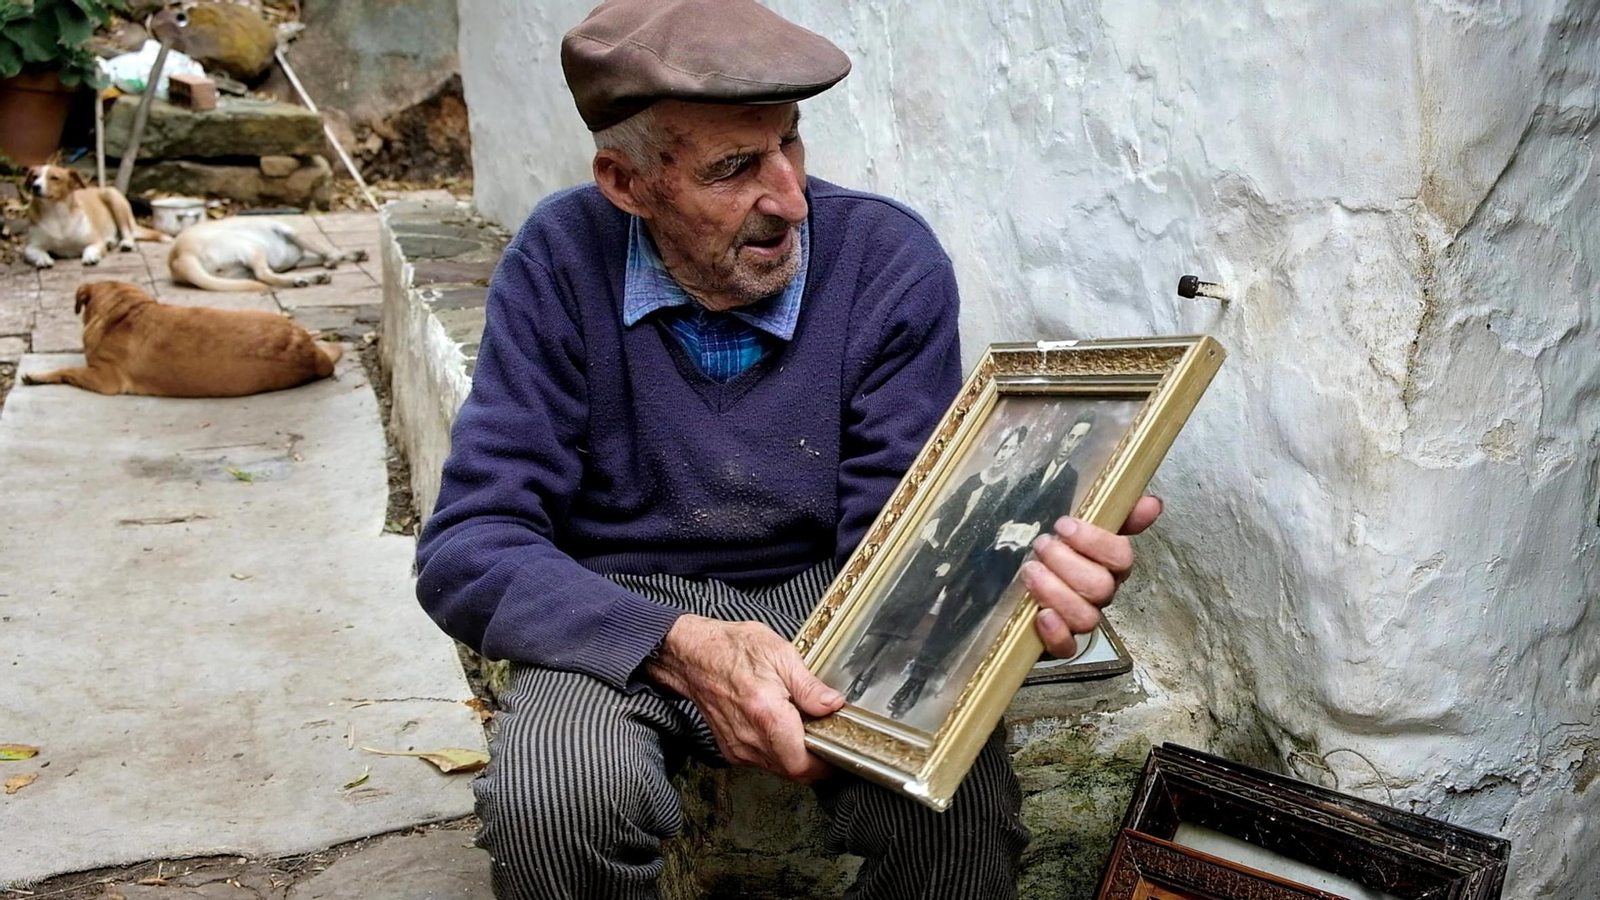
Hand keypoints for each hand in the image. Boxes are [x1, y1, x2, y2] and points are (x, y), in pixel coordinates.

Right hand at [642, 614, 844, 782]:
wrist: (694, 655)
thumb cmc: (732, 649)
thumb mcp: (781, 654)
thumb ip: (809, 686)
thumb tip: (833, 705)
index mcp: (767, 714)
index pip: (802, 764)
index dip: (825, 765)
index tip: (837, 753)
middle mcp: (750, 738)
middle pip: (793, 771)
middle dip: (814, 760)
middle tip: (824, 737)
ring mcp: (738, 747)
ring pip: (778, 769)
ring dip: (795, 756)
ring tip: (802, 728)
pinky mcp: (731, 749)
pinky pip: (762, 761)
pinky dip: (777, 752)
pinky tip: (781, 729)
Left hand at [1020, 495, 1162, 657]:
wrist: (1005, 577)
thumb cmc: (1049, 548)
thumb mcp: (1076, 523)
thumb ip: (1116, 513)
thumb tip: (1152, 504)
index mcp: (1107, 565)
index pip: (1121, 558)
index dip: (1095, 542)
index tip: (1064, 525)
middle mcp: (1098, 595)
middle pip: (1101, 588)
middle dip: (1067, 564)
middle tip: (1042, 546)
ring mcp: (1077, 619)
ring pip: (1086, 618)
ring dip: (1056, 593)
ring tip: (1031, 571)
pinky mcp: (1056, 642)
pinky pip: (1066, 649)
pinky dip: (1056, 634)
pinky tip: (1041, 615)